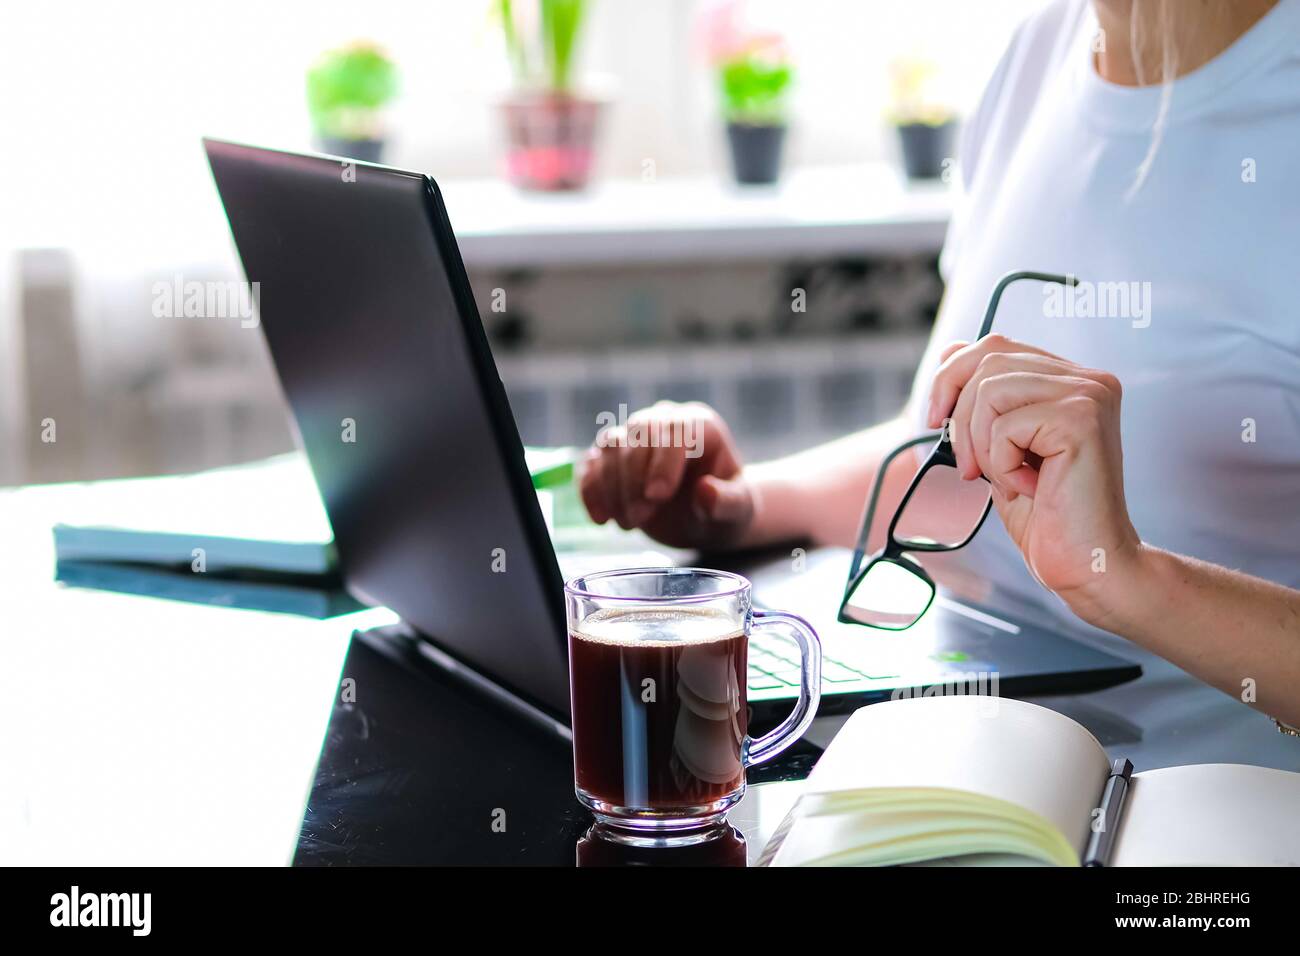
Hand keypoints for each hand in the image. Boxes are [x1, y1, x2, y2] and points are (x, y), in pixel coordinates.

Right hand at [578, 402, 754, 548]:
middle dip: (634, 478)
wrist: (705, 520)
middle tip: (639, 519)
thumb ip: (728, 502)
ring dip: (611, 486)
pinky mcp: (612, 460)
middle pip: (638, 432)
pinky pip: (591, 465)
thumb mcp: (737, 511)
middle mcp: (665, 422)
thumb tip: (707, 492)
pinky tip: (601, 519)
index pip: (676, 429)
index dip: (663, 460)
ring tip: (628, 524)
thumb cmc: (726, 509)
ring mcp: (636, 439)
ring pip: (610, 445)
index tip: (658, 496)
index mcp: (701, 426)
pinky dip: (590, 490)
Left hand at [926, 334, 1142, 621]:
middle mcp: (1088, 379)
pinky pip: (1005, 427)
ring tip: (1007, 478)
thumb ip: (986, 404)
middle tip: (969, 466)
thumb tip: (949, 361)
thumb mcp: (1002, 447)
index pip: (994, 346)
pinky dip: (1002, 464)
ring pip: (990, 390)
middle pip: (987, 359)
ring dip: (981, 444)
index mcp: (1071, 380)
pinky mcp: (1081, 420)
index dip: (951, 375)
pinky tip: (1031, 486)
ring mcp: (1089, 395)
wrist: (1085, 562)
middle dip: (960, 416)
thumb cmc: (1048, 513)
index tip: (935, 417)